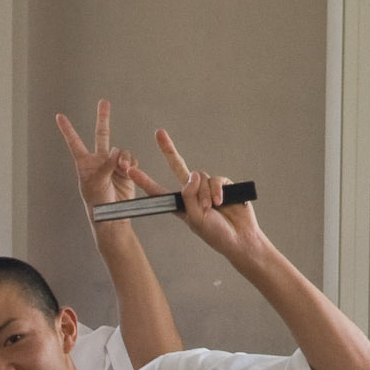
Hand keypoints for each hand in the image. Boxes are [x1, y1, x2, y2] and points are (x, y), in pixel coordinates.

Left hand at [56, 99, 137, 211]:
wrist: (113, 215)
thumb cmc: (97, 203)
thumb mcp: (97, 183)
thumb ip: (106, 164)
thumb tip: (116, 150)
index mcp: (84, 164)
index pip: (74, 143)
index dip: (67, 129)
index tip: (59, 116)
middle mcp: (98, 161)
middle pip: (101, 134)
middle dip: (103, 118)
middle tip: (104, 102)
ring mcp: (112, 163)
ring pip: (121, 150)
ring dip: (123, 158)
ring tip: (122, 169)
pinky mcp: (125, 168)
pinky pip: (130, 158)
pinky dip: (131, 163)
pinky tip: (128, 172)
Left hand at [122, 128, 262, 259]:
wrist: (239, 236)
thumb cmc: (214, 233)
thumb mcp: (194, 218)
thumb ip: (189, 197)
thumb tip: (193, 175)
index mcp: (179, 204)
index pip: (158, 190)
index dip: (145, 181)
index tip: (130, 171)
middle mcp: (191, 192)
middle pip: (177, 165)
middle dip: (168, 148)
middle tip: (158, 133)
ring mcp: (207, 186)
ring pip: (199, 177)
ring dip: (204, 194)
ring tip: (210, 208)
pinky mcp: (222, 183)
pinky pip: (215, 180)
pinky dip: (216, 191)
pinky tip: (220, 202)